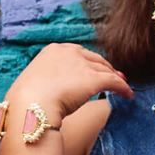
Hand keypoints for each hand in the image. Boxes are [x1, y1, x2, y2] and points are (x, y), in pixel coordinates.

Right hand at [2, 43, 131, 136]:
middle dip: (105, 68)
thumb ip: (45, 80)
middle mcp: (70, 52)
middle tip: (113, 76)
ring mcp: (82, 65)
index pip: (77, 53)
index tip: (93, 70)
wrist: (30, 104)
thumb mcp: (33, 81)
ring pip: (106, 70)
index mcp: (53, 50)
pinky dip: (123, 88)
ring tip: (123, 86)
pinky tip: (128, 95)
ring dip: (116, 78)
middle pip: (94, 59)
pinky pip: (114, 82)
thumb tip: (49, 89)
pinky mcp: (94, 79)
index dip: (88, 63)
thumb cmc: (26, 99)